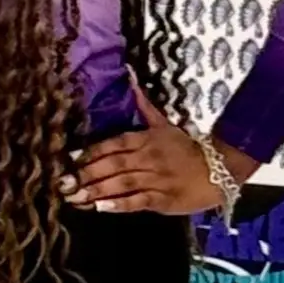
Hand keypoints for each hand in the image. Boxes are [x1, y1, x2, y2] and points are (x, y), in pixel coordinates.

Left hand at [61, 72, 222, 215]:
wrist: (219, 169)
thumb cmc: (186, 147)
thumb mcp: (163, 123)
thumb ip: (143, 104)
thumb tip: (130, 75)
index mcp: (145, 138)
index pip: (113, 143)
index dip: (91, 151)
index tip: (70, 159)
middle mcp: (147, 157)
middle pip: (113, 164)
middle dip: (87, 173)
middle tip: (64, 182)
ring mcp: (155, 179)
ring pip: (122, 183)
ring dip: (97, 190)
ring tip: (75, 197)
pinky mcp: (163, 200)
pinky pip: (138, 201)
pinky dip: (120, 204)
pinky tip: (101, 207)